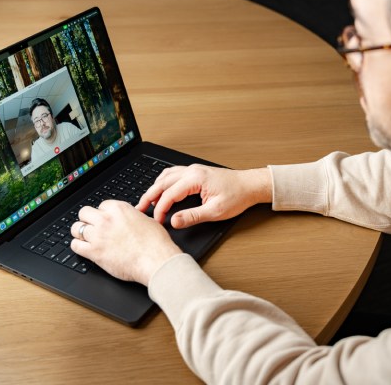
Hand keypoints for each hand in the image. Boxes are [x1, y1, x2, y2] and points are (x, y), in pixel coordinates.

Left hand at [70, 200, 181, 285]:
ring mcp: (98, 235)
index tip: (105, 219)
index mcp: (119, 209)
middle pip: (84, 212)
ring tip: (86, 237)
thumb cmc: (156, 243)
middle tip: (93, 226)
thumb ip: (133, 216)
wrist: (156, 259)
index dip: (104, 213)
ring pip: (76, 228)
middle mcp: (106, 219)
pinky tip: (84, 248)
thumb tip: (130, 217)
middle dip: (88, 219)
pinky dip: (78, 246)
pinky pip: (75, 245)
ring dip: (81, 232)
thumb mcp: (147, 220)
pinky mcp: (94, 252)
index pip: (101, 205)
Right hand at [137, 165, 272, 227]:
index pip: (169, 194)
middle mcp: (192, 171)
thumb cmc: (237, 197)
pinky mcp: (195, 172)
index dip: (160, 209)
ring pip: (166, 176)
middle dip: (150, 196)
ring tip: (147, 201)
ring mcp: (193, 169)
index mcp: (195, 179)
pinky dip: (163, 182)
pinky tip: (161, 189)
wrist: (250, 185)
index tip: (157, 221)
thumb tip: (174, 221)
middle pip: (162, 183)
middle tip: (139, 209)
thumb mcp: (215, 212)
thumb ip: (192, 217)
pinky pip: (173, 174)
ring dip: (155, 188)